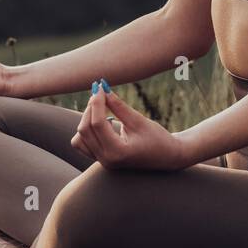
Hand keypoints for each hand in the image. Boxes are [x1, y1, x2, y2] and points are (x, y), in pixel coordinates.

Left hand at [70, 84, 189, 170]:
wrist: (167, 157)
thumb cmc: (157, 138)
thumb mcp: (139, 120)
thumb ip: (118, 106)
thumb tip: (103, 88)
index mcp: (117, 152)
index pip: (97, 124)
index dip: (97, 102)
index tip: (100, 86)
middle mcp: (106, 160)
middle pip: (85, 130)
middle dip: (90, 108)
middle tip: (100, 92)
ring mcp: (102, 161)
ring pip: (79, 138)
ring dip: (86, 120)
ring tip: (101, 108)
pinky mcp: (101, 158)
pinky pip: (82, 144)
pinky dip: (86, 131)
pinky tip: (101, 122)